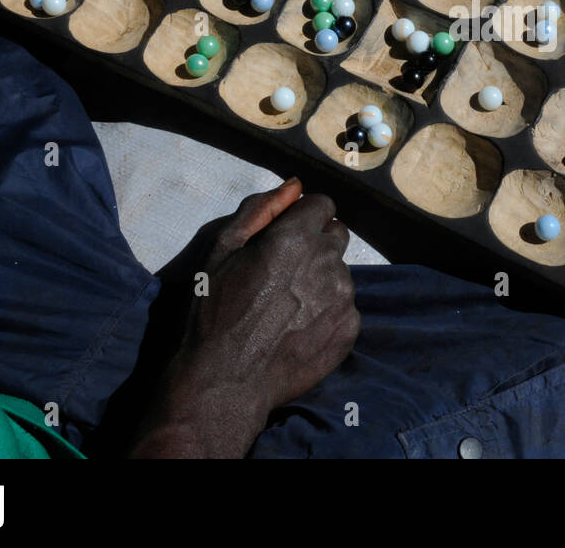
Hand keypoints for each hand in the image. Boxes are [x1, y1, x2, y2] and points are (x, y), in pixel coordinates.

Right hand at [132, 180, 359, 457]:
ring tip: (287, 304)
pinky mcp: (350, 328)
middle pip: (336, 235)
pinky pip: (346, 306)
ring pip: (341, 271)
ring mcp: (343, 297)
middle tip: (284, 271)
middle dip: (316, 243)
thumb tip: (294, 185)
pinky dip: (328, 310)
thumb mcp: (222, 250)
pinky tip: (299, 326)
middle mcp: (328, 262)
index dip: (303, 216)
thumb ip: (261, 210)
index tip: (285, 235)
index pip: (323, 204)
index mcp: (296, 238)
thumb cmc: (215, 311)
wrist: (226, 379)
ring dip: (321, 278)